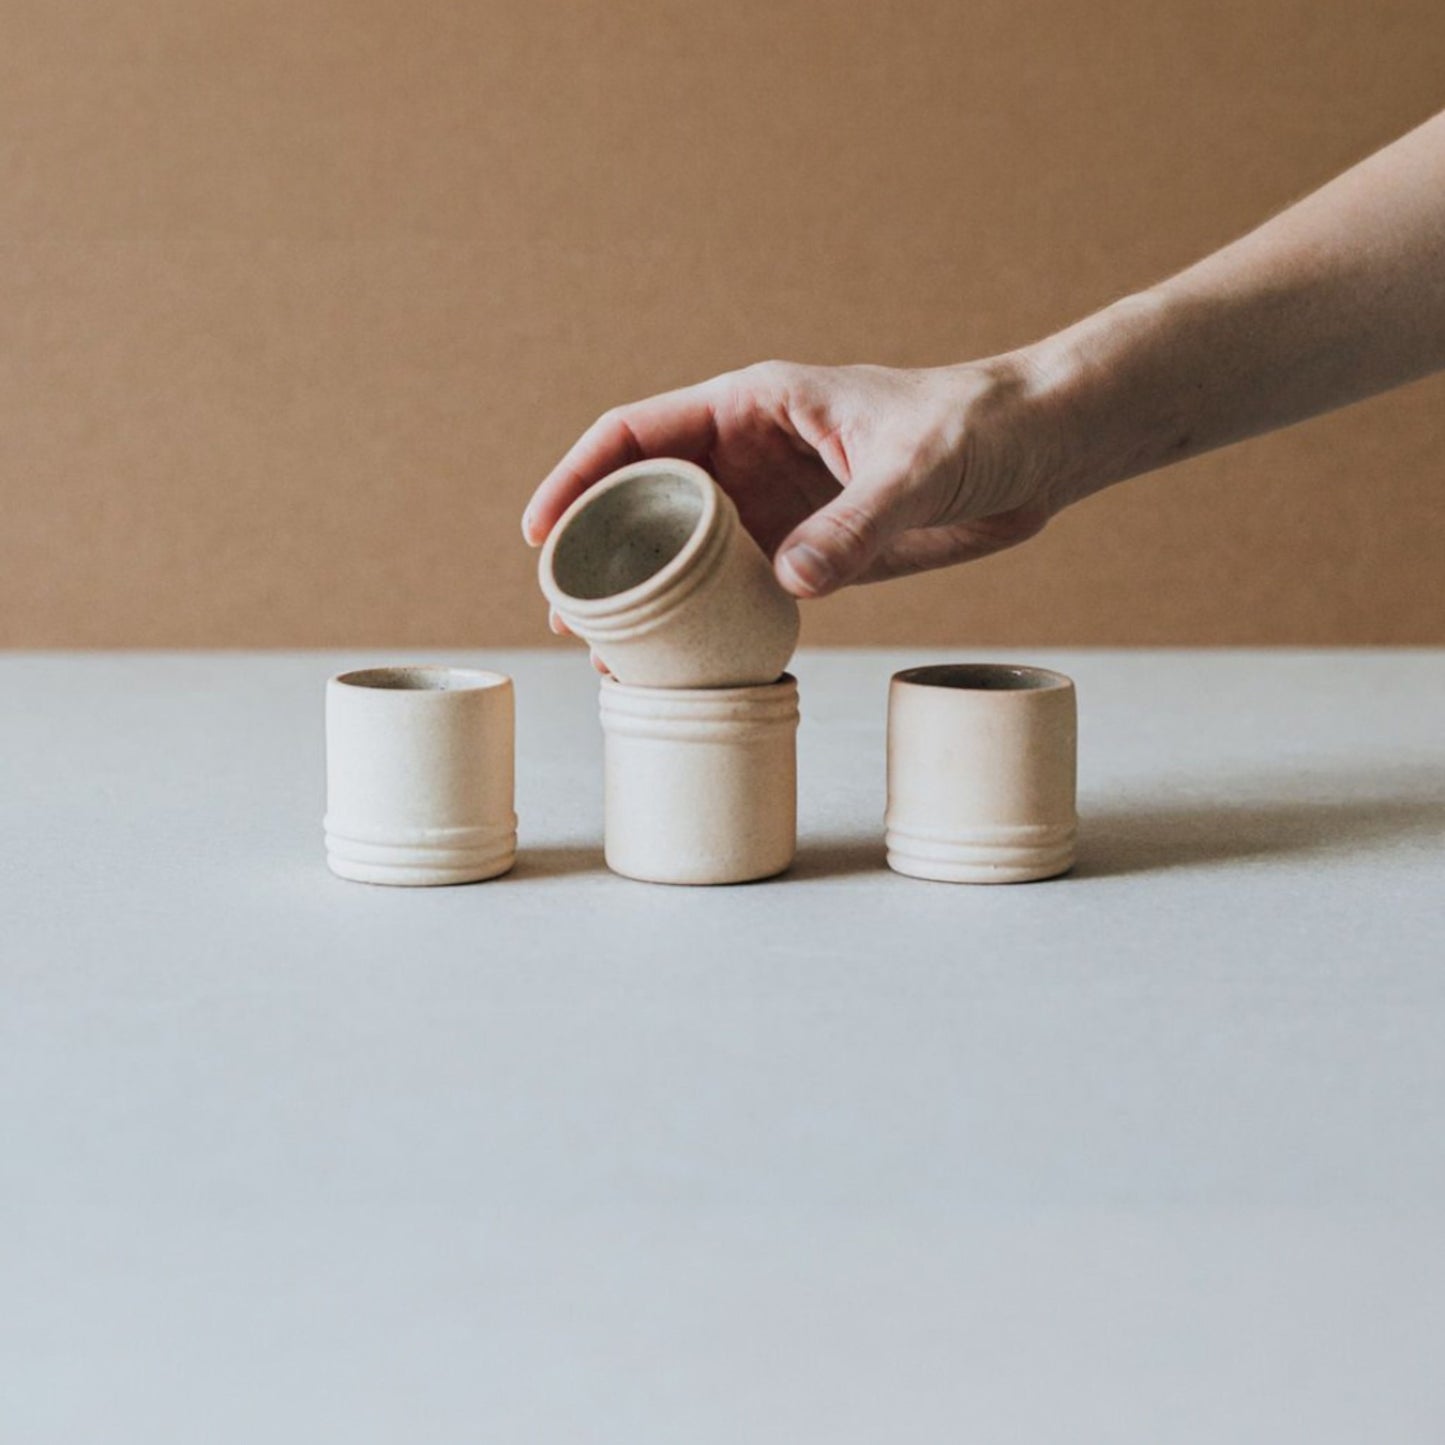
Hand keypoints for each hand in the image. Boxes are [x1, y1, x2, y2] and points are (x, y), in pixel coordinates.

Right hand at [522, 357, 1063, 604]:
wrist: (1039, 452)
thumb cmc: (977, 427)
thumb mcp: (915, 468)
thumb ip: (854, 523)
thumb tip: (788, 584)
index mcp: (754, 406)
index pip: (638, 434)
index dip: (578, 478)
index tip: (542, 533)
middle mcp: (751, 457)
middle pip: (646, 500)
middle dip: (601, 553)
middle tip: (568, 616)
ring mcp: (777, 509)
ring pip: (687, 555)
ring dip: (649, 601)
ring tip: (612, 657)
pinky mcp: (812, 555)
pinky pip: (740, 591)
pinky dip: (709, 626)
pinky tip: (687, 664)